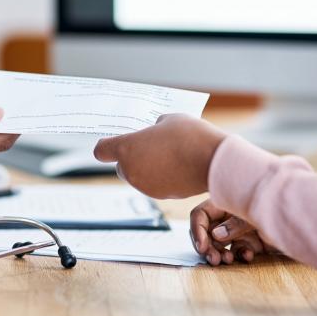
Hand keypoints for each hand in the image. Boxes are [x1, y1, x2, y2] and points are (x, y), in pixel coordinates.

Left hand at [93, 114, 226, 198]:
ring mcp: (145, 186)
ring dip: (147, 168)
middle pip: (121, 166)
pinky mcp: (161, 196)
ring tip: (169, 154)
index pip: (102, 151)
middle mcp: (131, 171)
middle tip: (149, 146)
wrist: (214, 162)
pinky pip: (154, 184)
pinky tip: (177, 167)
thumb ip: (154, 127)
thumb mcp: (169, 119)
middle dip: (132, 158)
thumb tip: (154, 133)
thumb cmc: (190, 136)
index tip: (113, 143)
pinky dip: (160, 178)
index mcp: (127, 149)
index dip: (107, 146)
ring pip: (139, 176)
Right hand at [190, 199, 277, 265]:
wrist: (299, 216)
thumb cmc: (276, 206)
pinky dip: (240, 254)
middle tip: (214, 259)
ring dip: (221, 253)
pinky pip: (238, 250)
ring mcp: (240, 230)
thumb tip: (215, 236)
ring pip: (221, 245)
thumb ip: (234, 224)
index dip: (198, 231)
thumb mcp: (253, 213)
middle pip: (208, 233)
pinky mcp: (251, 242)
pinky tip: (248, 255)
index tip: (202, 247)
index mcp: (224, 203)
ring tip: (227, 260)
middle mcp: (229, 216)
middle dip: (208, 247)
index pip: (201, 216)